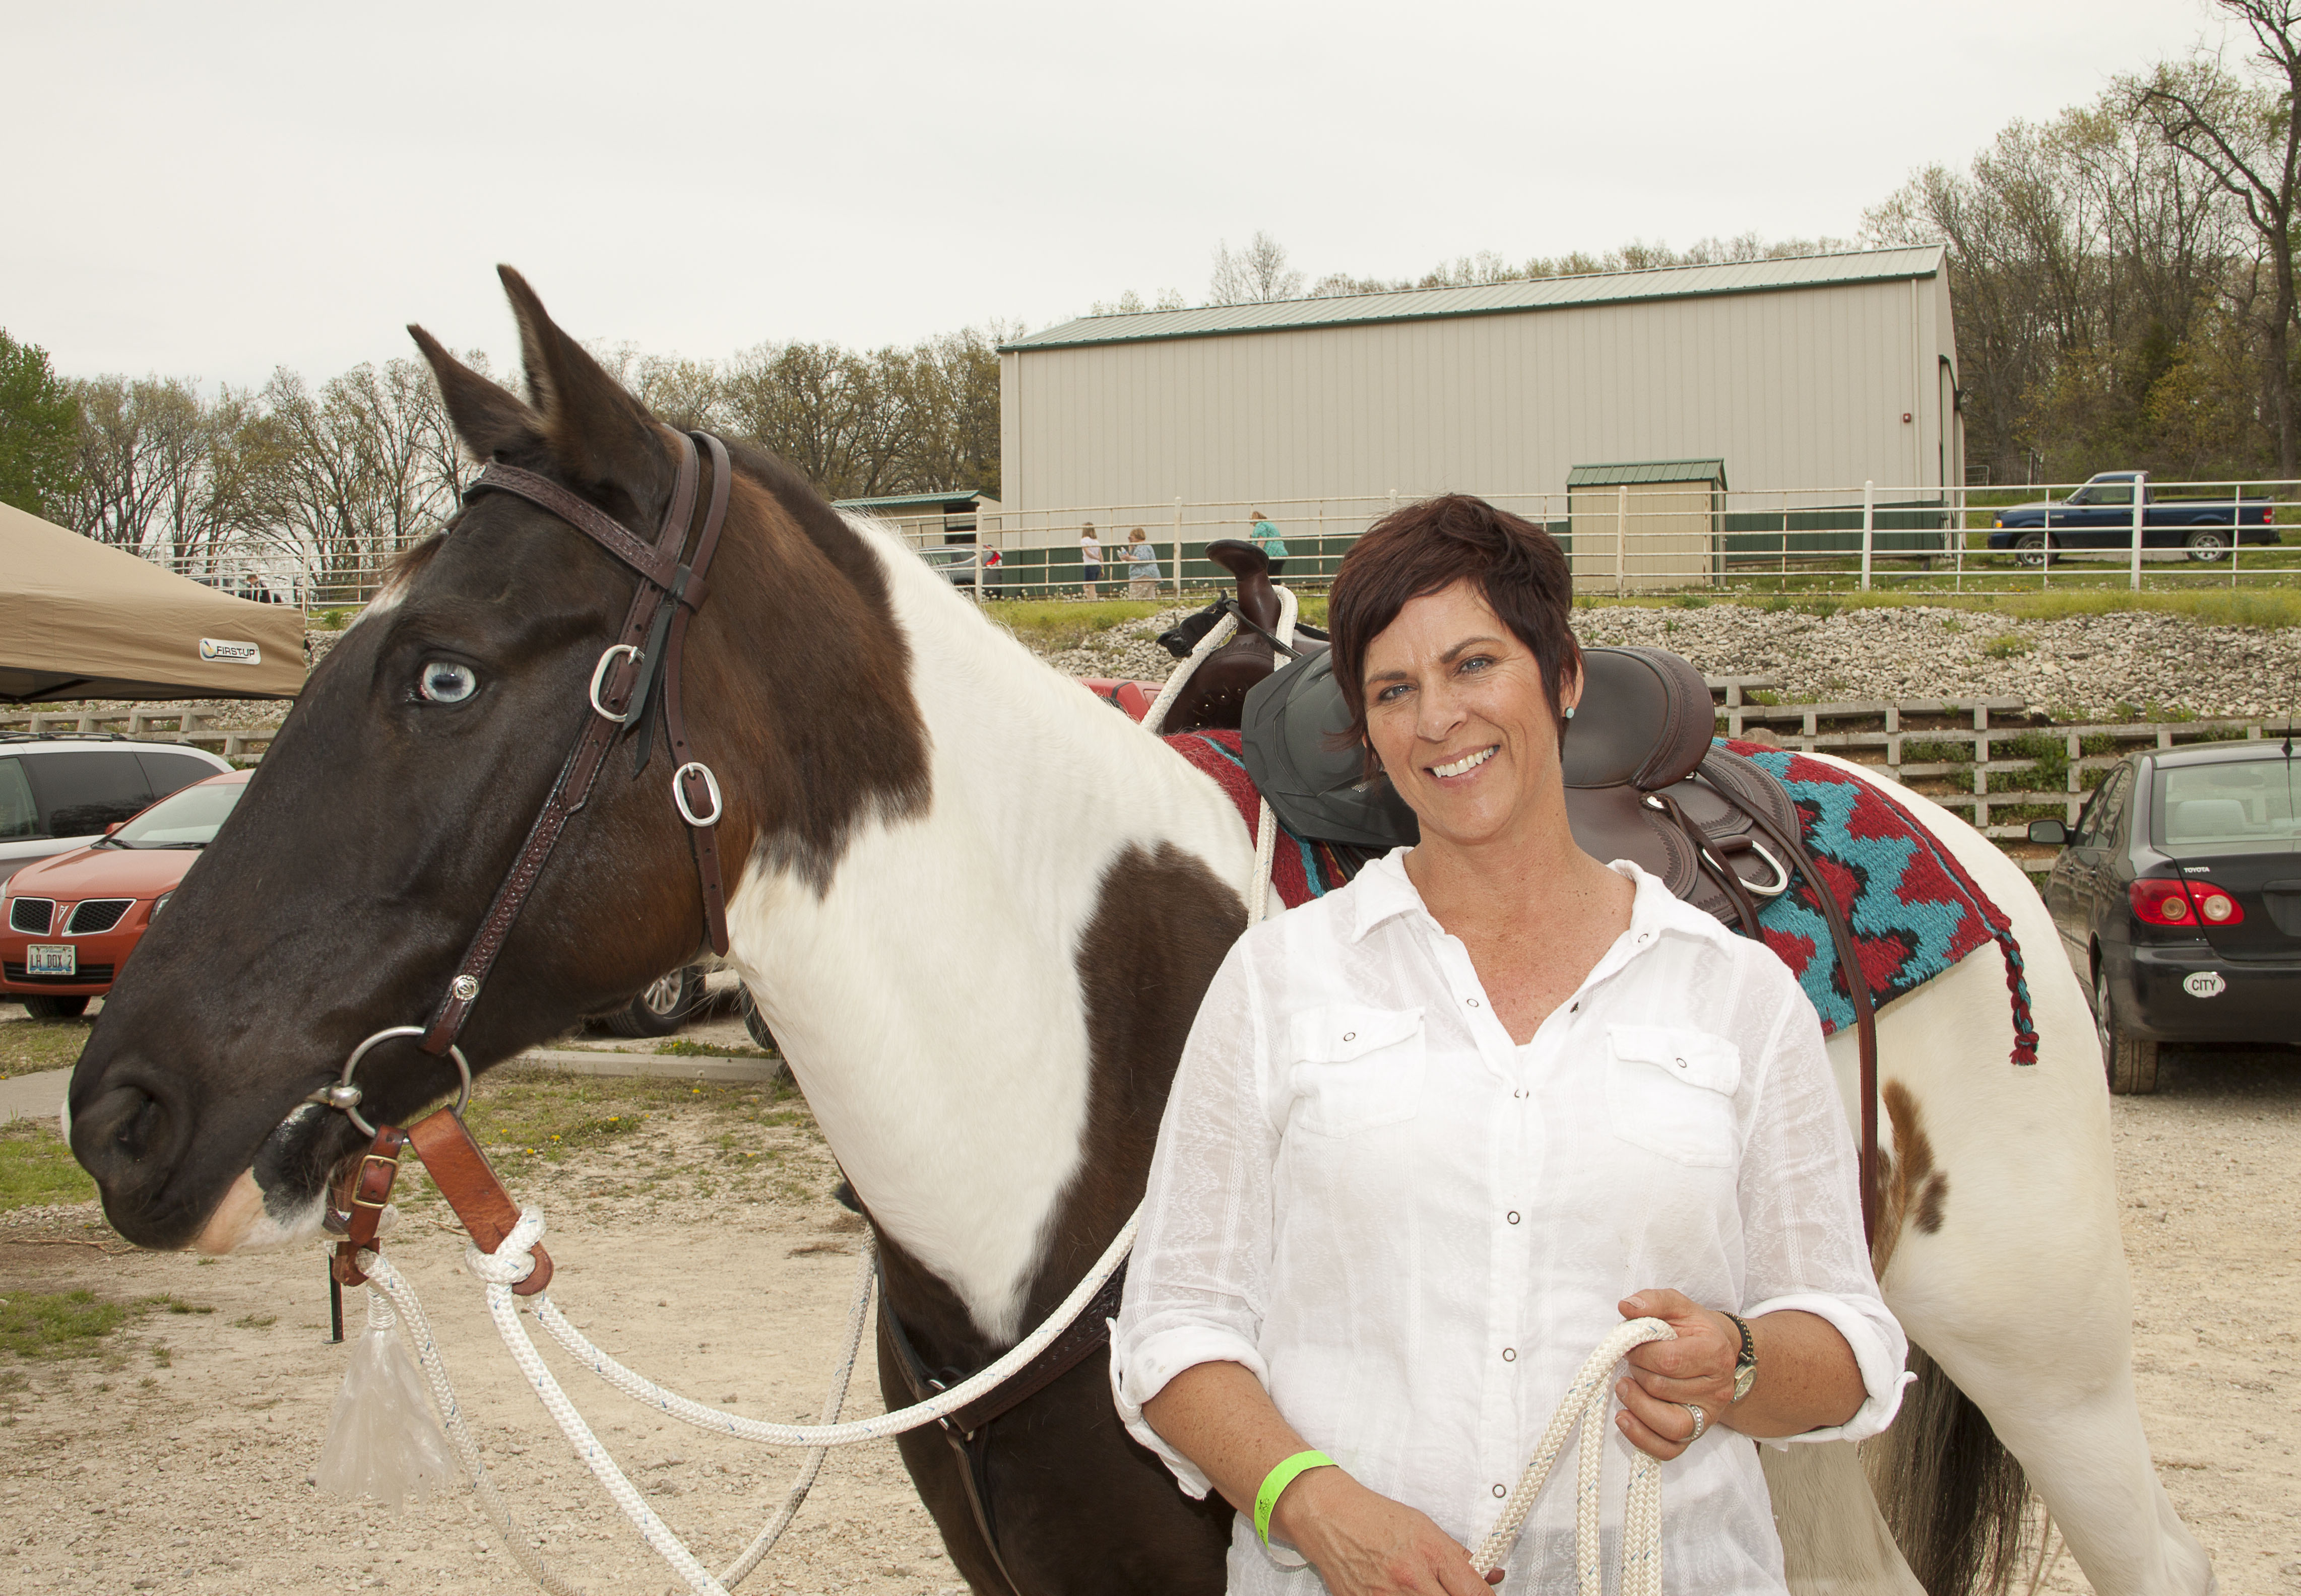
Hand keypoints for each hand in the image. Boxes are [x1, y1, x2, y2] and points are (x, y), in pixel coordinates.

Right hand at [1277, 1468, 1503, 1593]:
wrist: (1329, 1517)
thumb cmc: (1376, 1518)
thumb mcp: (1424, 1527)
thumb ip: (1458, 1557)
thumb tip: (1491, 1576)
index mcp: (1430, 1555)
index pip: (1475, 1592)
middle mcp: (1410, 1580)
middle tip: (1454, 1593)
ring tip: (1424, 1591)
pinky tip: (1399, 1592)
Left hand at [1612, 1288, 1740, 1460]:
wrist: (1719, 1352)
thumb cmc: (1693, 1329)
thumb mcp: (1677, 1306)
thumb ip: (1652, 1301)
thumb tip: (1626, 1307)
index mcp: (1714, 1352)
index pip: (1668, 1360)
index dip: (1640, 1352)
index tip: (1632, 1344)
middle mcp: (1717, 1388)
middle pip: (1663, 1389)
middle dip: (1637, 1373)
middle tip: (1631, 1361)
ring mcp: (1709, 1415)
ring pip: (1670, 1425)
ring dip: (1637, 1407)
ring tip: (1623, 1388)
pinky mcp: (1697, 1433)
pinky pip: (1670, 1449)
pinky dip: (1643, 1439)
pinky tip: (1625, 1419)